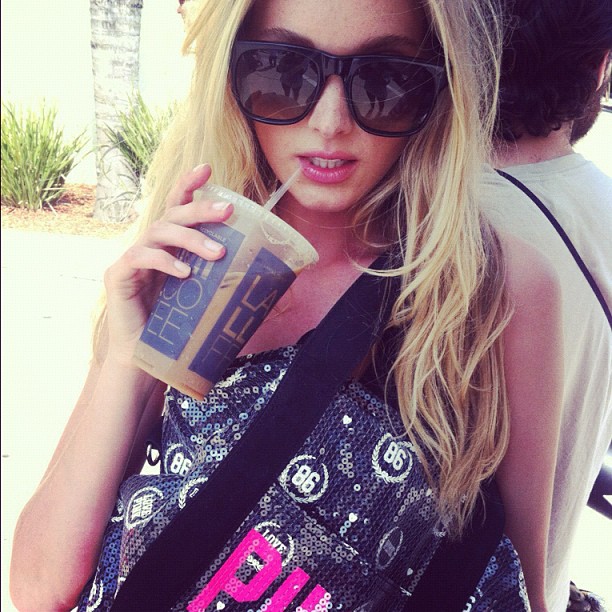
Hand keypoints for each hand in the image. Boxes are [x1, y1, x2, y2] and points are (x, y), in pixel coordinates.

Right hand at [103, 164, 233, 365]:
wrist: (145, 356)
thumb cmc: (176, 325)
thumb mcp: (202, 296)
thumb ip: (220, 278)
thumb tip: (268, 275)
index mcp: (169, 246)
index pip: (177, 208)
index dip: (189, 186)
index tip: (208, 169)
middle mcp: (150, 245)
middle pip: (173, 215)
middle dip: (201, 209)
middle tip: (228, 211)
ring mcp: (133, 257)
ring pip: (160, 232)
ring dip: (190, 239)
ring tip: (217, 253)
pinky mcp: (118, 275)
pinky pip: (140, 258)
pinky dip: (164, 262)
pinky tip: (184, 273)